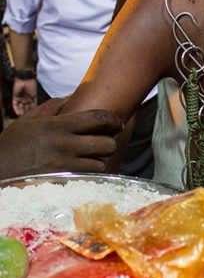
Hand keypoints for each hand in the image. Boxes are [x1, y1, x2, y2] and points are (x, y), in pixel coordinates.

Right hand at [0, 98, 122, 179]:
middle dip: (110, 142)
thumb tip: (73, 95)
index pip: (98, 118)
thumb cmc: (13, 144)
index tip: (117, 122)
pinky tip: (83, 170)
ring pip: (100, 163)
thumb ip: (53, 107)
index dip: (113, 119)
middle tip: (105, 141)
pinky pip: (88, 178)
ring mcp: (65, 166)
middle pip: (106, 143)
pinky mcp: (63, 182)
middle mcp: (64, 145)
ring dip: (99, 160)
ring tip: (91, 157)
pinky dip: (90, 174)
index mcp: (58, 126)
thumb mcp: (29, 120)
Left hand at [12, 78, 36, 115]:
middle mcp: (27, 98)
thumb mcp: (38, 95)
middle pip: (26, 108)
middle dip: (27, 113)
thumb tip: (40, 110)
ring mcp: (21, 98)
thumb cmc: (34, 85)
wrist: (26, 79)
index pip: (33, 106)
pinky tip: (18, 114)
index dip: (33, 111)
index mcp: (33, 98)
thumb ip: (38, 102)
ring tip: (23, 117)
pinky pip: (15, 105)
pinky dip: (16, 109)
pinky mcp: (15, 97)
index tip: (34, 116)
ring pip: (21, 107)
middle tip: (28, 118)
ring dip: (22, 112)